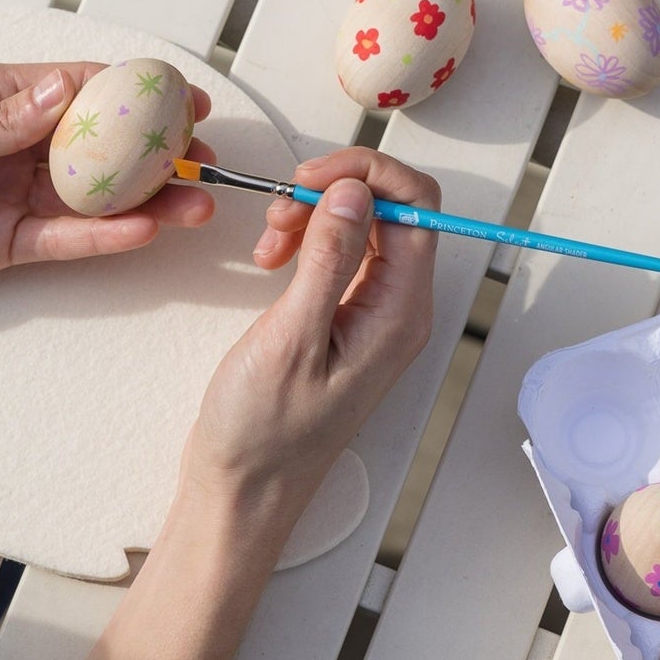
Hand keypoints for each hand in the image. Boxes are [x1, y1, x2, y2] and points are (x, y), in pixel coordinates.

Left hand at [0, 63, 215, 305]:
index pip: (71, 85)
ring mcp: (1, 194)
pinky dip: (101, 239)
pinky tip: (142, 233)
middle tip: (204, 155)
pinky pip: (59, 240)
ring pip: (87, 196)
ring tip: (195, 203)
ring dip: (141, 199)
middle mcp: (1, 142)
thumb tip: (66, 90)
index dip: (131, 89)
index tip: (181, 96)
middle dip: (151, 147)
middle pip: (93, 142)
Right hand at [182, 148, 437, 522]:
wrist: (242, 486)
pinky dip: (305, 239)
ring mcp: (372, 311)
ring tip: (268, 242)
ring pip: (360, 225)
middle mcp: (399, 307)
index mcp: (401, 312)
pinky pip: (339, 252)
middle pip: (391, 209)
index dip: (368, 174)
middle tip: (278, 210)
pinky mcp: (344, 315)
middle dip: (334, 191)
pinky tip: (271, 259)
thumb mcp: (292, 337)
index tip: (309, 177)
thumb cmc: (264, 428)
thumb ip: (328, 258)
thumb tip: (354, 189)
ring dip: (313, 214)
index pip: (417, 206)